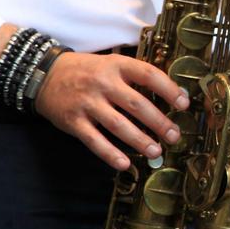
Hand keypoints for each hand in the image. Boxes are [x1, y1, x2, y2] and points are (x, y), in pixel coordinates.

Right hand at [34, 53, 189, 170]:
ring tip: (156, 152)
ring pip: (118, 125)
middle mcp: (103, 83)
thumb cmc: (88, 71)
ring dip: (139, 140)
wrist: (45, 74)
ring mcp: (87, 102)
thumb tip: (171, 94)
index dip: (168, 89)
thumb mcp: (112, 64)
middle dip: (159, 122)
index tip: (184, 103)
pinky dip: (110, 154)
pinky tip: (125, 164)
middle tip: (174, 135)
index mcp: (117, 65)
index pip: (148, 75)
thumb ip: (136, 77)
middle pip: (136, 104)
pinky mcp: (73, 121)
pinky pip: (94, 140)